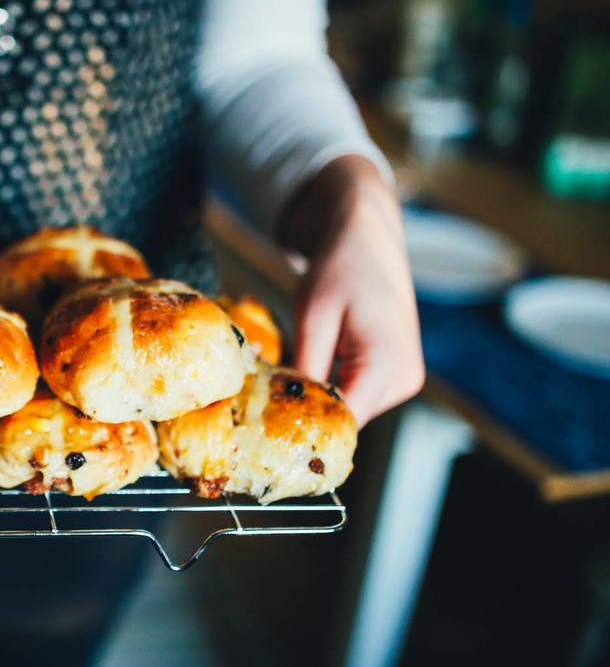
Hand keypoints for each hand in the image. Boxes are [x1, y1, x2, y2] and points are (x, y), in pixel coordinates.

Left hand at [279, 155, 424, 426]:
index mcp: (387, 367)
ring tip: (282, 379)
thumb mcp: (313, 315)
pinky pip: (354, 392)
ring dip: (316, 398)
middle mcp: (403, 380)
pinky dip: (327, 385)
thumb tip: (286, 411)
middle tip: (262, 403)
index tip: (265, 433)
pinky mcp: (393, 372)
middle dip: (307, 414)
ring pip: (349, 408)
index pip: (345, 425)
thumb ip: (305, 367)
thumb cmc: (341, 265)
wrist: (366, 232)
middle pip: (347, 420)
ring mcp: (402, 378)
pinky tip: (303, 368)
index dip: (305, 433)